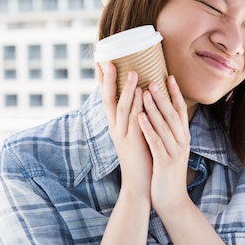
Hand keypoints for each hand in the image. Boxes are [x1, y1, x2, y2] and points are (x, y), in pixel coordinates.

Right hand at [98, 63, 151, 197]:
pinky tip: (142, 94)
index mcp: (115, 125)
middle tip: (107, 60)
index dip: (104, 80)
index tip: (101, 60)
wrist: (138, 185)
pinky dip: (138, 106)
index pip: (107, 98)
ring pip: (122, 108)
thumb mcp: (134, 134)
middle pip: (108, 100)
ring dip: (126, 89)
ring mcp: (122, 136)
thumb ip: (134, 117)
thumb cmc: (140, 158)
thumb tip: (139, 97)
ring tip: (131, 71)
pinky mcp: (132, 144)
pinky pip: (135, 121)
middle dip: (108, 80)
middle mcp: (115, 128)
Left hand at [138, 75, 190, 214]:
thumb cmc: (167, 173)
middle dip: (163, 96)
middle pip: (172, 114)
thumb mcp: (171, 149)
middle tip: (153, 78)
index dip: (175, 93)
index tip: (168, 76)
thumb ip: (168, 133)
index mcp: (182, 137)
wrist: (172, 201)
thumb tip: (162, 115)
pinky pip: (156, 142)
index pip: (180, 111)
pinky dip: (148, 128)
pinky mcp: (165, 163)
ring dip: (154, 107)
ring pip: (164, 126)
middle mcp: (181, 142)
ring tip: (144, 91)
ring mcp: (174, 152)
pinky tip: (140, 117)